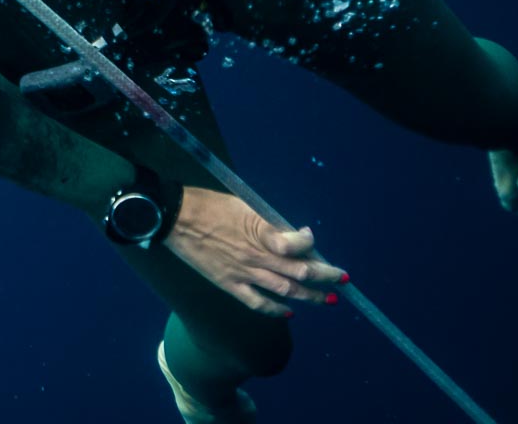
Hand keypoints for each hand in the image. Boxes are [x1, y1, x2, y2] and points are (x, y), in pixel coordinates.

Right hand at [163, 187, 346, 316]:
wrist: (175, 217)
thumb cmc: (209, 204)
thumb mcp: (243, 205)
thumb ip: (268, 223)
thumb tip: (290, 234)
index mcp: (260, 231)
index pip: (297, 244)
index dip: (310, 242)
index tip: (310, 237)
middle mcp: (257, 255)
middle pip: (300, 271)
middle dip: (325, 276)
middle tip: (342, 280)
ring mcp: (244, 273)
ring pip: (285, 289)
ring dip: (310, 295)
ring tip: (326, 299)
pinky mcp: (229, 284)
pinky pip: (257, 302)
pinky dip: (275, 309)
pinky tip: (289, 312)